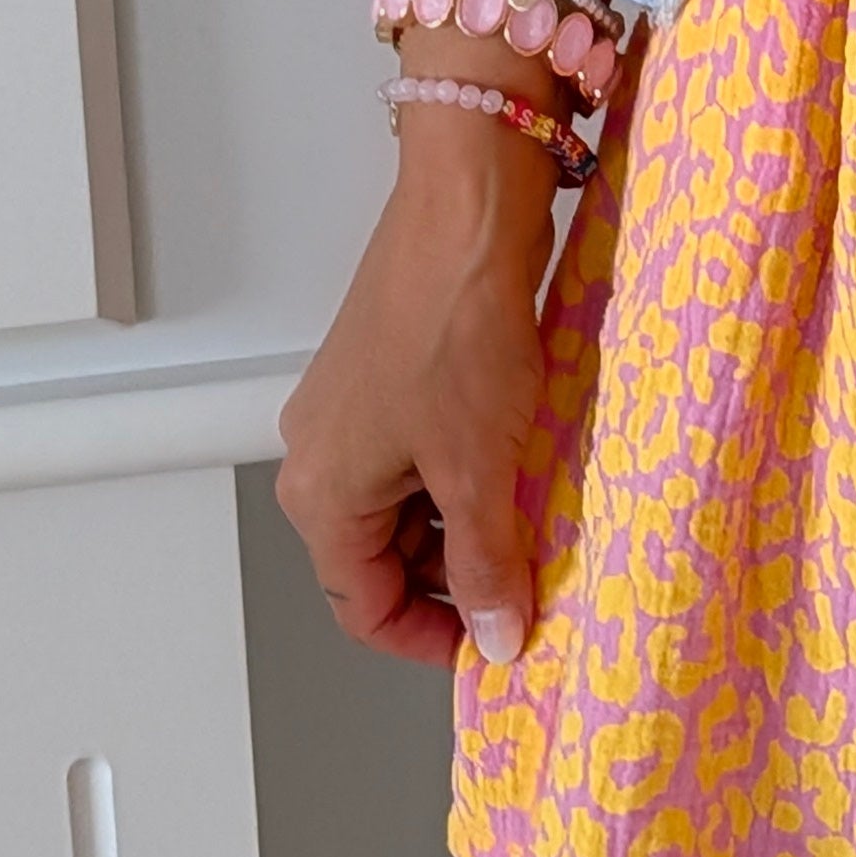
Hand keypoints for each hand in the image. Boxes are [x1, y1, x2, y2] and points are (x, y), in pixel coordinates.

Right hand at [276, 107, 557, 669]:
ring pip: (411, 505)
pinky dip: (470, 474)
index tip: (494, 643)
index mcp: (322, 494)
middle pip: (384, 558)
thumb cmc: (452, 324)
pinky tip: (521, 467)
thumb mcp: (480, 468)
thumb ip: (488, 563)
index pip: (363, 607)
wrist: (465, 213)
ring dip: (470, 524)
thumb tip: (497, 633)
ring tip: (533, 522)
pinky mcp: (393, 376)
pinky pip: (426, 454)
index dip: (431, 638)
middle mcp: (324, 455)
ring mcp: (355, 413)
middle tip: (526, 586)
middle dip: (456, 579)